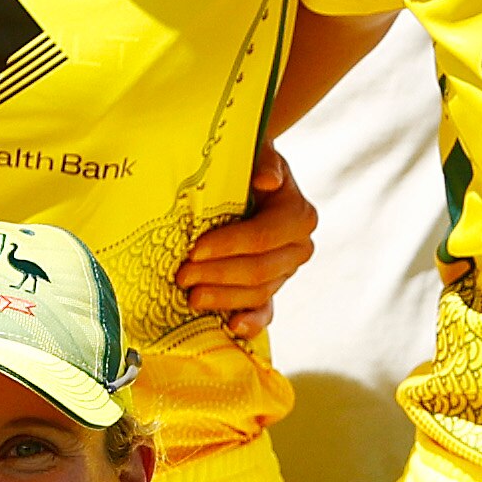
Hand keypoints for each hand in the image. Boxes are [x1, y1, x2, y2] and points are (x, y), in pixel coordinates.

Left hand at [176, 149, 317, 339]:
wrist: (248, 180)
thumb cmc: (246, 165)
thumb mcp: (256, 154)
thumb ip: (264, 161)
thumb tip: (266, 180)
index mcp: (299, 216)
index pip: (263, 237)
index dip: (229, 246)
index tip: (194, 249)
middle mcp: (299, 248)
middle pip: (259, 270)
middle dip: (218, 275)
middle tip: (182, 276)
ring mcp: (286, 272)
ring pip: (257, 293)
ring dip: (223, 298)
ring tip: (191, 296)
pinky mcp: (271, 288)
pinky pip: (266, 310)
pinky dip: (251, 321)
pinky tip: (233, 327)